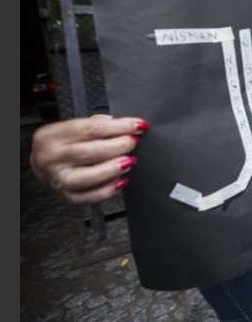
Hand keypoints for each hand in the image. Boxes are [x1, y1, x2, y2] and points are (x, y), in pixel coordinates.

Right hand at [29, 114, 148, 204]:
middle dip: (118, 146)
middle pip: (90, 152)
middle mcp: (52, 157)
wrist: (42, 162)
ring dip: (113, 169)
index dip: (119, 127)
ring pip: (87, 177)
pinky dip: (107, 191)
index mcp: (52, 135)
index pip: (91, 128)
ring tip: (129, 161)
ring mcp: (58, 178)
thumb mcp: (71, 127)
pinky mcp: (66, 195)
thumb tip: (122, 126)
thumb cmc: (63, 143)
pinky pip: (88, 197)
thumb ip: (96, 123)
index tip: (138, 126)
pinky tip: (121, 182)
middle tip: (133, 142)